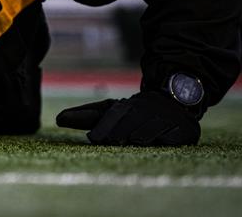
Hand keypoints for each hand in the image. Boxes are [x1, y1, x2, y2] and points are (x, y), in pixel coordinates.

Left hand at [56, 91, 200, 145]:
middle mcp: (145, 110)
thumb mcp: (110, 111)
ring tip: (131, 140)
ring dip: (140, 133)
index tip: (91, 136)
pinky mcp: (183, 129)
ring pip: (151, 126)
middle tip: (105, 140)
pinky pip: (175, 133)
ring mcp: (164, 118)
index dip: (102, 125)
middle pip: (129, 119)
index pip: (111, 115)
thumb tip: (57, 119)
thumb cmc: (134, 111)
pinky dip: (166, 137)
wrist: (176, 101)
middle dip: (118, 129)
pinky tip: (158, 141)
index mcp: (126, 107)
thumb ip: (86, 116)